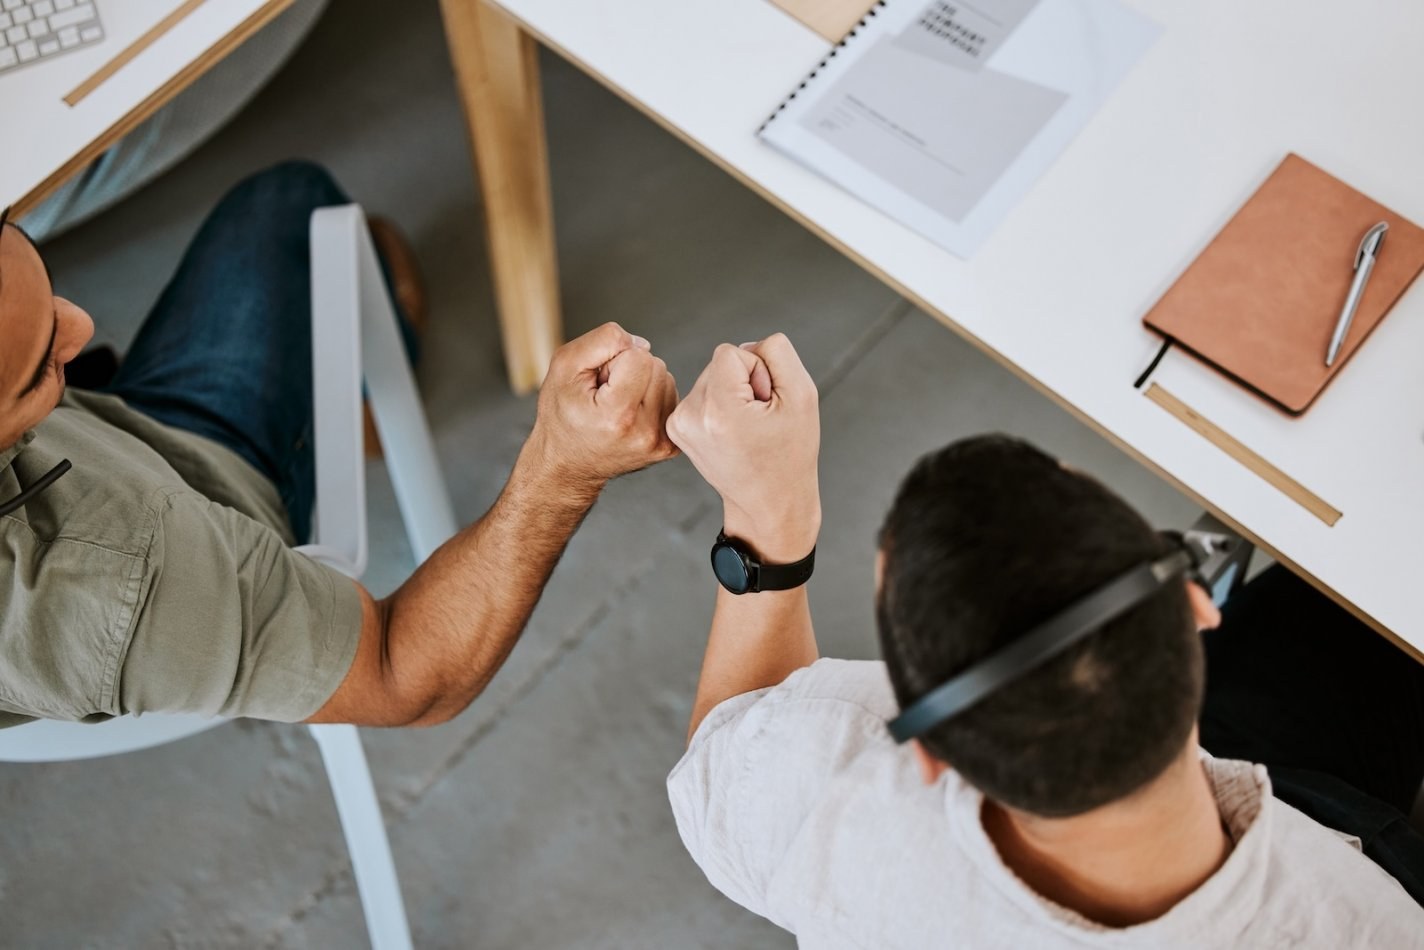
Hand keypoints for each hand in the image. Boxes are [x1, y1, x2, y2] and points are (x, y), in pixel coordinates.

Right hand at [526, 322, 679, 498]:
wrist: (567, 464)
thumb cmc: (561, 415)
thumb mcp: (564, 367)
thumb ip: (602, 341)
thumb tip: (641, 344)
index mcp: (618, 415)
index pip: (639, 356)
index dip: (614, 360)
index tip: (598, 383)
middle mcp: (644, 433)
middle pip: (656, 366)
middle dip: (630, 371)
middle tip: (605, 395)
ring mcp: (660, 443)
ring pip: (666, 380)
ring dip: (642, 384)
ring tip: (616, 405)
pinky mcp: (669, 446)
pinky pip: (671, 399)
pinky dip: (651, 399)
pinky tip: (630, 414)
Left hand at [666, 333, 820, 561]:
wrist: (769, 502)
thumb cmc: (790, 454)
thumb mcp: (802, 395)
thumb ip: (777, 353)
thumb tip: (747, 346)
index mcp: (719, 410)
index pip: (732, 351)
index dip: (758, 372)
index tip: (765, 406)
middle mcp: (690, 416)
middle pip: (719, 363)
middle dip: (744, 383)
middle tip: (759, 420)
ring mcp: (679, 424)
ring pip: (711, 377)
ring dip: (733, 394)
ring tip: (747, 428)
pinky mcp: (676, 428)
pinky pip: (703, 393)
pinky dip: (720, 405)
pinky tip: (733, 431)